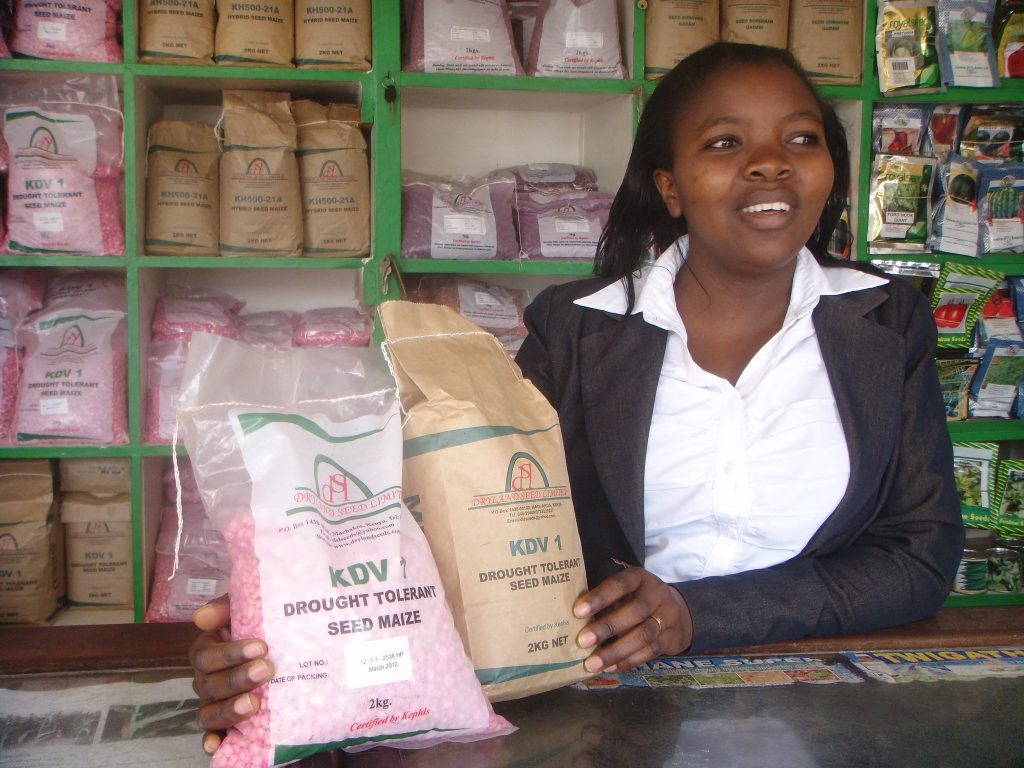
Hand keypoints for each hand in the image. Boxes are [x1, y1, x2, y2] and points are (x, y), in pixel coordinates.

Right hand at [188, 595, 274, 754]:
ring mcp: (213, 703)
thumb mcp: (243, 610)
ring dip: (229, 709)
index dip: (229, 653)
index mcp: (207, 651)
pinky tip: (216, 745)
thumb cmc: (257, 626)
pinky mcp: (224, 724)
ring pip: (209, 712)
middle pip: (209, 684)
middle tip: (266, 670)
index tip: (260, 646)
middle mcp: (205, 679)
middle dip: (237, 678)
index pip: (205, 655)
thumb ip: (225, 608)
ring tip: (254, 704)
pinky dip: (212, 740)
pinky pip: (212, 735)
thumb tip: (201, 616)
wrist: (278, 647)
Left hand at [573, 567, 691, 672]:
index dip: (600, 597)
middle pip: (634, 611)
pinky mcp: (670, 639)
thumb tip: (576, 620)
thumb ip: (607, 601)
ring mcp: (667, 618)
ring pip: (642, 636)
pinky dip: (628, 661)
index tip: (578, 611)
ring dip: (615, 651)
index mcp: (640, 578)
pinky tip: (609, 667)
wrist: (678, 612)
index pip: (620, 584)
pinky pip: (649, 652)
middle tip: (583, 641)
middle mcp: (657, 595)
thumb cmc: (639, 599)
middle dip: (607, 627)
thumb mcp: (627, 591)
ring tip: (592, 663)